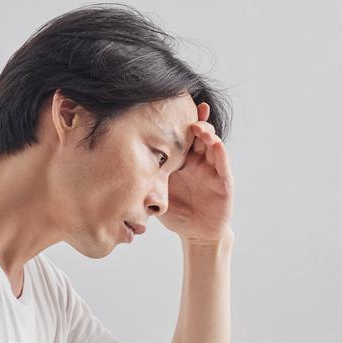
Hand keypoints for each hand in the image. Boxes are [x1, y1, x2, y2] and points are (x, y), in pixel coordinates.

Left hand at [157, 102, 232, 243]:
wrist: (196, 235)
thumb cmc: (176, 214)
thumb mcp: (158, 193)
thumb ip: (146, 180)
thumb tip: (117, 169)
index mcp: (182, 162)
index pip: (180, 138)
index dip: (177, 123)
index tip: (170, 107)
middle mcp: (198, 161)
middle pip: (198, 135)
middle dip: (194, 120)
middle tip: (187, 109)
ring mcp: (212, 169)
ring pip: (212, 145)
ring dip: (207, 132)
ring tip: (199, 125)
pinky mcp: (224, 181)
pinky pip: (222, 164)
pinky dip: (220, 152)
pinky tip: (215, 143)